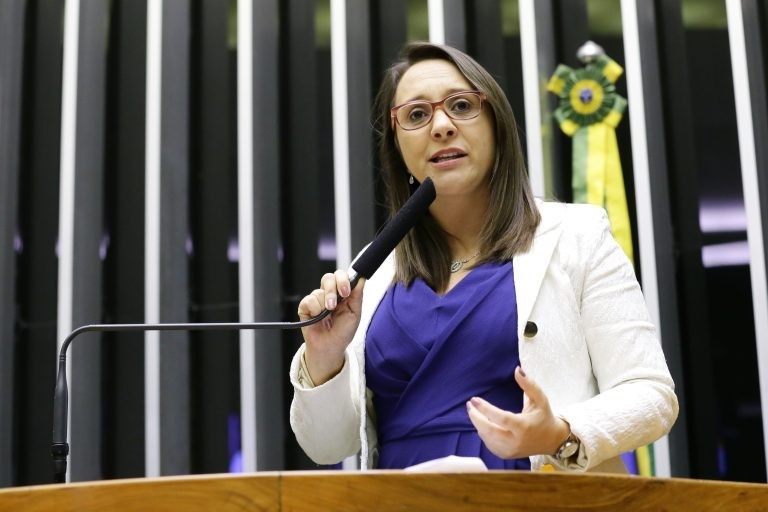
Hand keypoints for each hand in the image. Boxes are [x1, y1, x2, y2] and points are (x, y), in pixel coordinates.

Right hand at [297, 270, 364, 384]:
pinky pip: (308, 301)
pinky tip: (317, 318)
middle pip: (328, 278)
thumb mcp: (355, 314)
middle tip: (334, 305)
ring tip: (327, 318)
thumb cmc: (343, 332)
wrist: (331, 347)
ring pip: (319, 291)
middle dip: (332, 290)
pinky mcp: (305, 307)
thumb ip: (357, 295)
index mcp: (342, 293)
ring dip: (324, 305)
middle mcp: (329, 293)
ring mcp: (317, 299)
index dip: (343, 280)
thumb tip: (361, 278)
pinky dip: (314, 310)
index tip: (346, 292)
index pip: (341, 276)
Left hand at [466, 366, 569, 458]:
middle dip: (476, 417)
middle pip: (489, 431)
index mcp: (524, 427)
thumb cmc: (544, 416)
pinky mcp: (507, 455)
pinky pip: (490, 445)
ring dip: (478, 424)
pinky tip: (483, 424)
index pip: (501, 418)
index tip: (474, 400)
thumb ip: (529, 384)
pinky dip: (484, 434)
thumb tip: (517, 369)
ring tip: (474, 412)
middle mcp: (516, 441)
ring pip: (487, 438)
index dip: (485, 409)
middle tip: (469, 406)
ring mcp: (511, 450)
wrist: (552, 440)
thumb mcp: (540, 399)